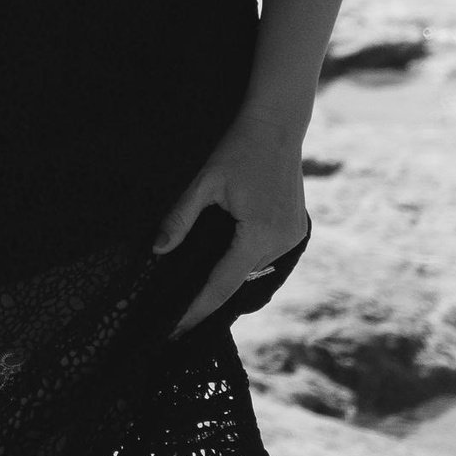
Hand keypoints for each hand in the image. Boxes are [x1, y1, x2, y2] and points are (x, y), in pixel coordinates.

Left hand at [152, 115, 309, 339]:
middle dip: (208, 295)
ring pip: (252, 269)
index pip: (222, 285)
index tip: (176, 330)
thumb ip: (180, 217)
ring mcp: (293, 237)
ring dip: (227, 275)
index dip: (197, 309)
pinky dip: (244, 260)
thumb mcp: (203, 182)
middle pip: (238, 280)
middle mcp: (281, 242)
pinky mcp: (297, 230)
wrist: (277, 125)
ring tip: (194, 293)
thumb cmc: (237, 149)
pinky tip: (224, 261)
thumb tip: (158, 250)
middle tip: (177, 314)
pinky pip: (265, 256)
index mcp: (258, 235)